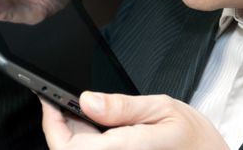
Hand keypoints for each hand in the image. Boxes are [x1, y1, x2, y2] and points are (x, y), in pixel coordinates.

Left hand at [41, 92, 229, 149]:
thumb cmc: (195, 140)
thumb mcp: (164, 108)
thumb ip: (123, 107)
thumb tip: (87, 100)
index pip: (67, 146)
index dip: (51, 123)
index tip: (47, 98)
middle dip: (60, 126)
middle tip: (62, 98)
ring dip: (73, 134)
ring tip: (82, 109)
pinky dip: (87, 141)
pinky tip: (96, 125)